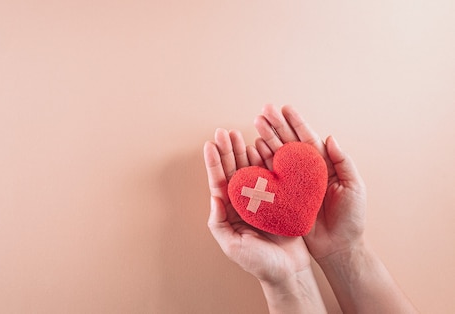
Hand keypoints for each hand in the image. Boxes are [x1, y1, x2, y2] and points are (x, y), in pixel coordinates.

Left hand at [204, 128, 311, 283]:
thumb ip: (219, 224)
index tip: (210, 144)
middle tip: (224, 131)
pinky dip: (265, 160)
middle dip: (228, 150)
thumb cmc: (259, 263)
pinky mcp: (280, 198)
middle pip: (233, 170)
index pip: (219, 182)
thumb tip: (213, 198)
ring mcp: (261, 199)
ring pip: (250, 169)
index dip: (214, 163)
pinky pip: (271, 175)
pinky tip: (260, 145)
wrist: (289, 272)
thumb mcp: (233, 246)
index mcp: (230, 211)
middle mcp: (244, 202)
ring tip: (239, 133)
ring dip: (244, 151)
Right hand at [253, 104, 366, 260]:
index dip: (296, 123)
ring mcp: (292, 183)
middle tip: (264, 110)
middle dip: (276, 125)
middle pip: (288, 143)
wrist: (339, 247)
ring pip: (276, 155)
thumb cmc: (351, 218)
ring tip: (256, 124)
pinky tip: (252, 148)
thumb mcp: (353, 187)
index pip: (307, 138)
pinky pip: (269, 176)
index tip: (285, 108)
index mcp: (322, 165)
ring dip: (265, 139)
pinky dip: (260, 162)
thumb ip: (343, 162)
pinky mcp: (281, 197)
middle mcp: (304, 171)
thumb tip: (330, 137)